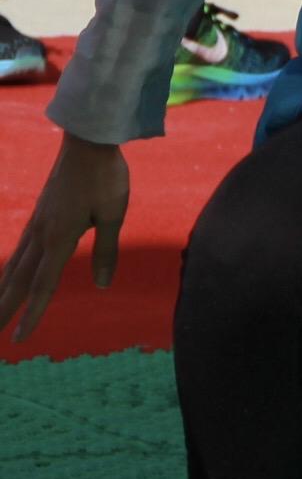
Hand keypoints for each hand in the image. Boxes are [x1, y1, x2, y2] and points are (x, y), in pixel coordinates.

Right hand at [0, 133, 128, 342]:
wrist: (87, 139)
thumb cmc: (106, 176)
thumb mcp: (113, 213)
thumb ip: (105, 250)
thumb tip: (102, 285)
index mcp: (59, 238)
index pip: (43, 285)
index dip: (33, 314)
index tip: (20, 339)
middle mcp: (41, 234)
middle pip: (20, 280)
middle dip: (5, 309)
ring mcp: (37, 223)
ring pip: (15, 265)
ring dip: (3, 290)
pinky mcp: (40, 214)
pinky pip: (20, 249)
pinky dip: (10, 269)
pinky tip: (9, 275)